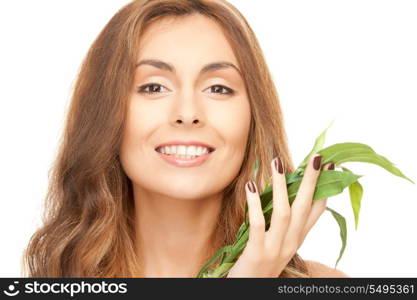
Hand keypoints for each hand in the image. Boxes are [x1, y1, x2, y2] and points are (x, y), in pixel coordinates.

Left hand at [226, 154, 333, 276]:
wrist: (249, 291)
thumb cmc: (261, 263)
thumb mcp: (279, 243)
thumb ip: (284, 223)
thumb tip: (284, 192)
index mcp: (297, 239)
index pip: (317, 211)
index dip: (325, 188)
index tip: (330, 166)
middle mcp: (291, 243)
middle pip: (305, 207)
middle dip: (312, 181)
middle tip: (317, 157)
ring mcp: (276, 249)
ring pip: (284, 213)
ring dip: (282, 187)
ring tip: (277, 162)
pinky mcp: (257, 253)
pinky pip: (259, 225)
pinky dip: (255, 205)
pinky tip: (251, 186)